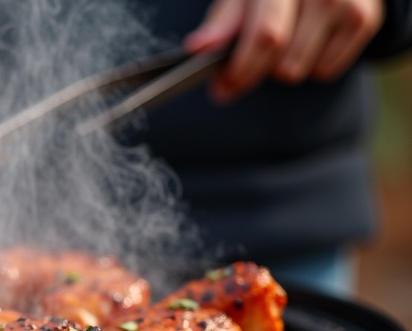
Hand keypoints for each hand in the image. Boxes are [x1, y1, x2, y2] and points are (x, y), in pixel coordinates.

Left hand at [184, 0, 382, 103]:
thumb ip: (223, 22)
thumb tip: (199, 48)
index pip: (266, 34)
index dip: (242, 67)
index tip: (222, 88)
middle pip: (285, 57)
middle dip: (252, 73)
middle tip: (235, 78)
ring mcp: (344, 1)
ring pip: (301, 68)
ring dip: (281, 68)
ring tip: (279, 46)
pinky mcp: (365, 18)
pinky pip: (326, 71)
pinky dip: (309, 66)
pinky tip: (306, 43)